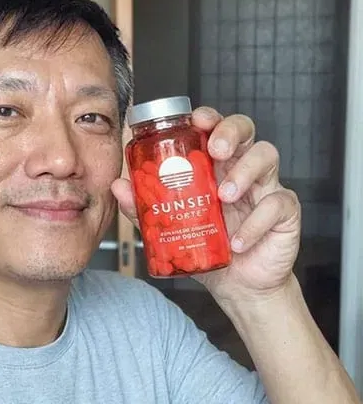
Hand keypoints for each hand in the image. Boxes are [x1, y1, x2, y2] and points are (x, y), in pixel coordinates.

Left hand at [111, 106, 301, 301]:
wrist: (237, 285)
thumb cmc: (206, 248)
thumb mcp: (170, 229)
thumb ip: (145, 208)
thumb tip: (118, 187)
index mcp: (214, 166)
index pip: (214, 129)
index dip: (208, 117)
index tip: (195, 120)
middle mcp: (240, 169)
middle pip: (245, 129)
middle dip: (230, 131)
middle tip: (215, 151)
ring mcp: (265, 187)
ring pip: (266, 155)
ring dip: (243, 172)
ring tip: (223, 197)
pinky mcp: (285, 211)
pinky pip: (277, 204)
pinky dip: (256, 222)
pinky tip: (238, 241)